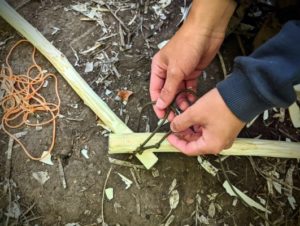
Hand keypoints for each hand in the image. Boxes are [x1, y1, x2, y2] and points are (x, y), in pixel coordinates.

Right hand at [150, 0, 235, 118]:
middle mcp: (168, 72)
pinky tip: (192, 102)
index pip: (155, 90)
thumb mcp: (175, 70)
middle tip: (175, 117)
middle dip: (171, 105)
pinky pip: (189, 88)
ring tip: (186, 109)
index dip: (158, 104)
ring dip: (181, 101)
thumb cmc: (186, 46)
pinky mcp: (192, 73)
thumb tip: (160, 104)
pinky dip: (190, 95)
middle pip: (167, 93)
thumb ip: (168, 89)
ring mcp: (180, 73)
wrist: (206, 32)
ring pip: (179, 92)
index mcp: (158, 69)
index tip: (162, 116)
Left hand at [168, 88, 244, 154]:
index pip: (189, 150)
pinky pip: (208, 130)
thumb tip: (174, 127)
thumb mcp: (195, 113)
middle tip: (174, 124)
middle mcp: (219, 144)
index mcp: (212, 145)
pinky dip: (199, 124)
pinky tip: (192, 115)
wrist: (244, 93)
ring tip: (182, 117)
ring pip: (201, 135)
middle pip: (195, 143)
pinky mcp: (225, 128)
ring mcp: (223, 136)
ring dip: (190, 127)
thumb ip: (181, 122)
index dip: (176, 143)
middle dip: (183, 133)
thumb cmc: (223, 105)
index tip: (169, 135)